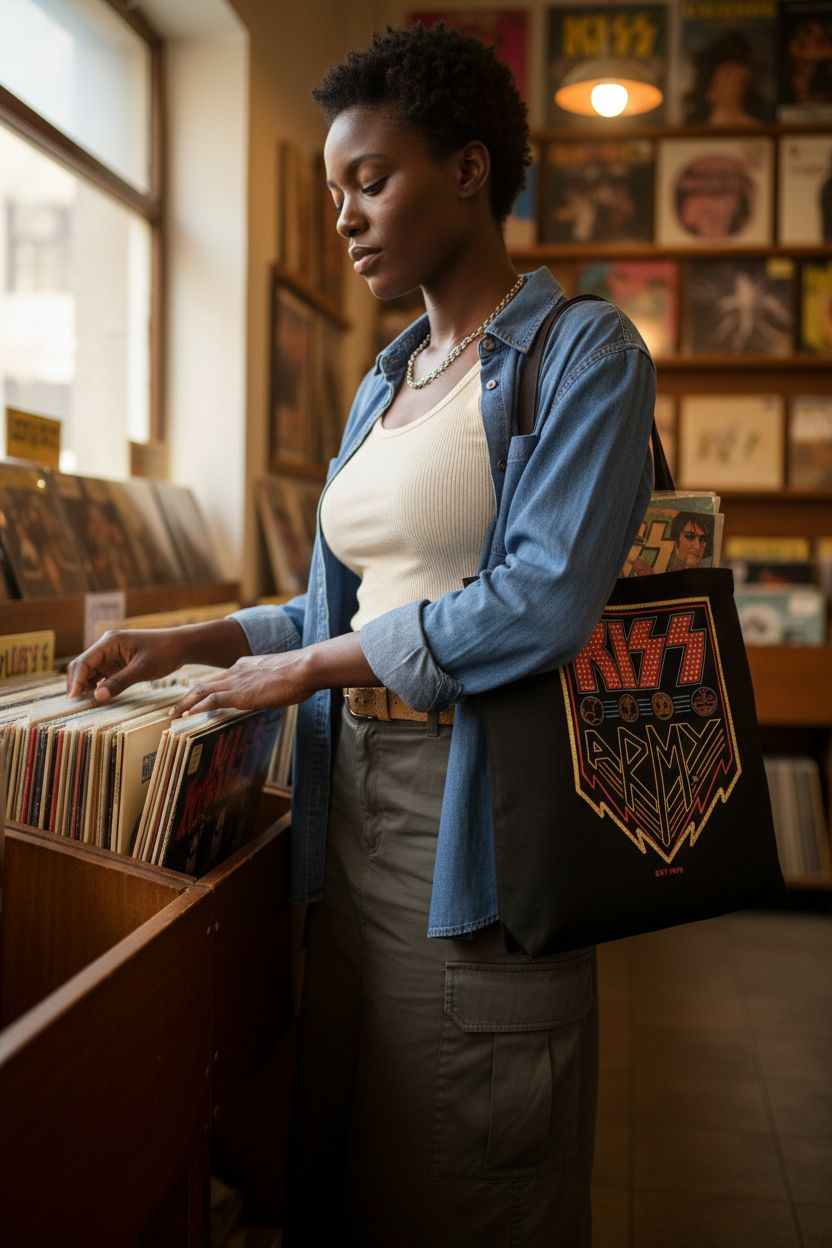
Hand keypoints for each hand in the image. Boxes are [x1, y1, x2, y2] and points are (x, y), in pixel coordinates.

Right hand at [66, 628, 192, 700]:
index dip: (76, 681)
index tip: (72, 699)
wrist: (181, 646)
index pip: (84, 661)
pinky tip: (97, 700)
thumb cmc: (164, 652)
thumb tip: (97, 696)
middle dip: (77, 684)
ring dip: (86, 687)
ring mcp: (111, 655)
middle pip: (82, 666)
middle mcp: (106, 647)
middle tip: (74, 706)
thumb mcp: (143, 669)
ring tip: (83, 706)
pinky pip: (102, 676)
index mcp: (109, 642)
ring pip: (90, 673)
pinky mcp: (117, 664)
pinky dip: (98, 687)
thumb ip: (119, 682)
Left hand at [170, 651, 317, 717]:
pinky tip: (187, 716)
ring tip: (174, 714)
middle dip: (188, 697)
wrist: (303, 668)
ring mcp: (236, 682)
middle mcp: (235, 671)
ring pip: (202, 691)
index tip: (197, 699)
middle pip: (204, 684)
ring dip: (186, 703)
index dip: (206, 690)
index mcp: (245, 666)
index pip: (220, 679)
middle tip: (176, 709)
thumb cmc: (299, 673)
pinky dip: (197, 708)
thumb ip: (269, 683)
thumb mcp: (279, 677)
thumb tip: (271, 692)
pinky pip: (211, 700)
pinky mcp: (239, 693)